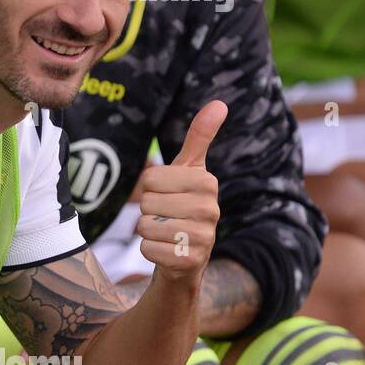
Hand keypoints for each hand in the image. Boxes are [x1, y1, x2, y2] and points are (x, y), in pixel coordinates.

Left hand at [135, 100, 227, 282]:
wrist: (187, 253)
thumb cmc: (183, 203)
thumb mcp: (190, 170)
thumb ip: (200, 137)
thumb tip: (220, 103)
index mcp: (207, 182)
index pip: (150, 178)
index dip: (149, 188)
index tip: (167, 194)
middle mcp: (211, 208)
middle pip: (146, 203)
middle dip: (147, 211)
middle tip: (165, 215)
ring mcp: (204, 237)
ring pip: (144, 227)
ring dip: (147, 231)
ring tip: (166, 232)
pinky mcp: (191, 261)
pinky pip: (147, 249)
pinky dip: (149, 251)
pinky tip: (167, 250)